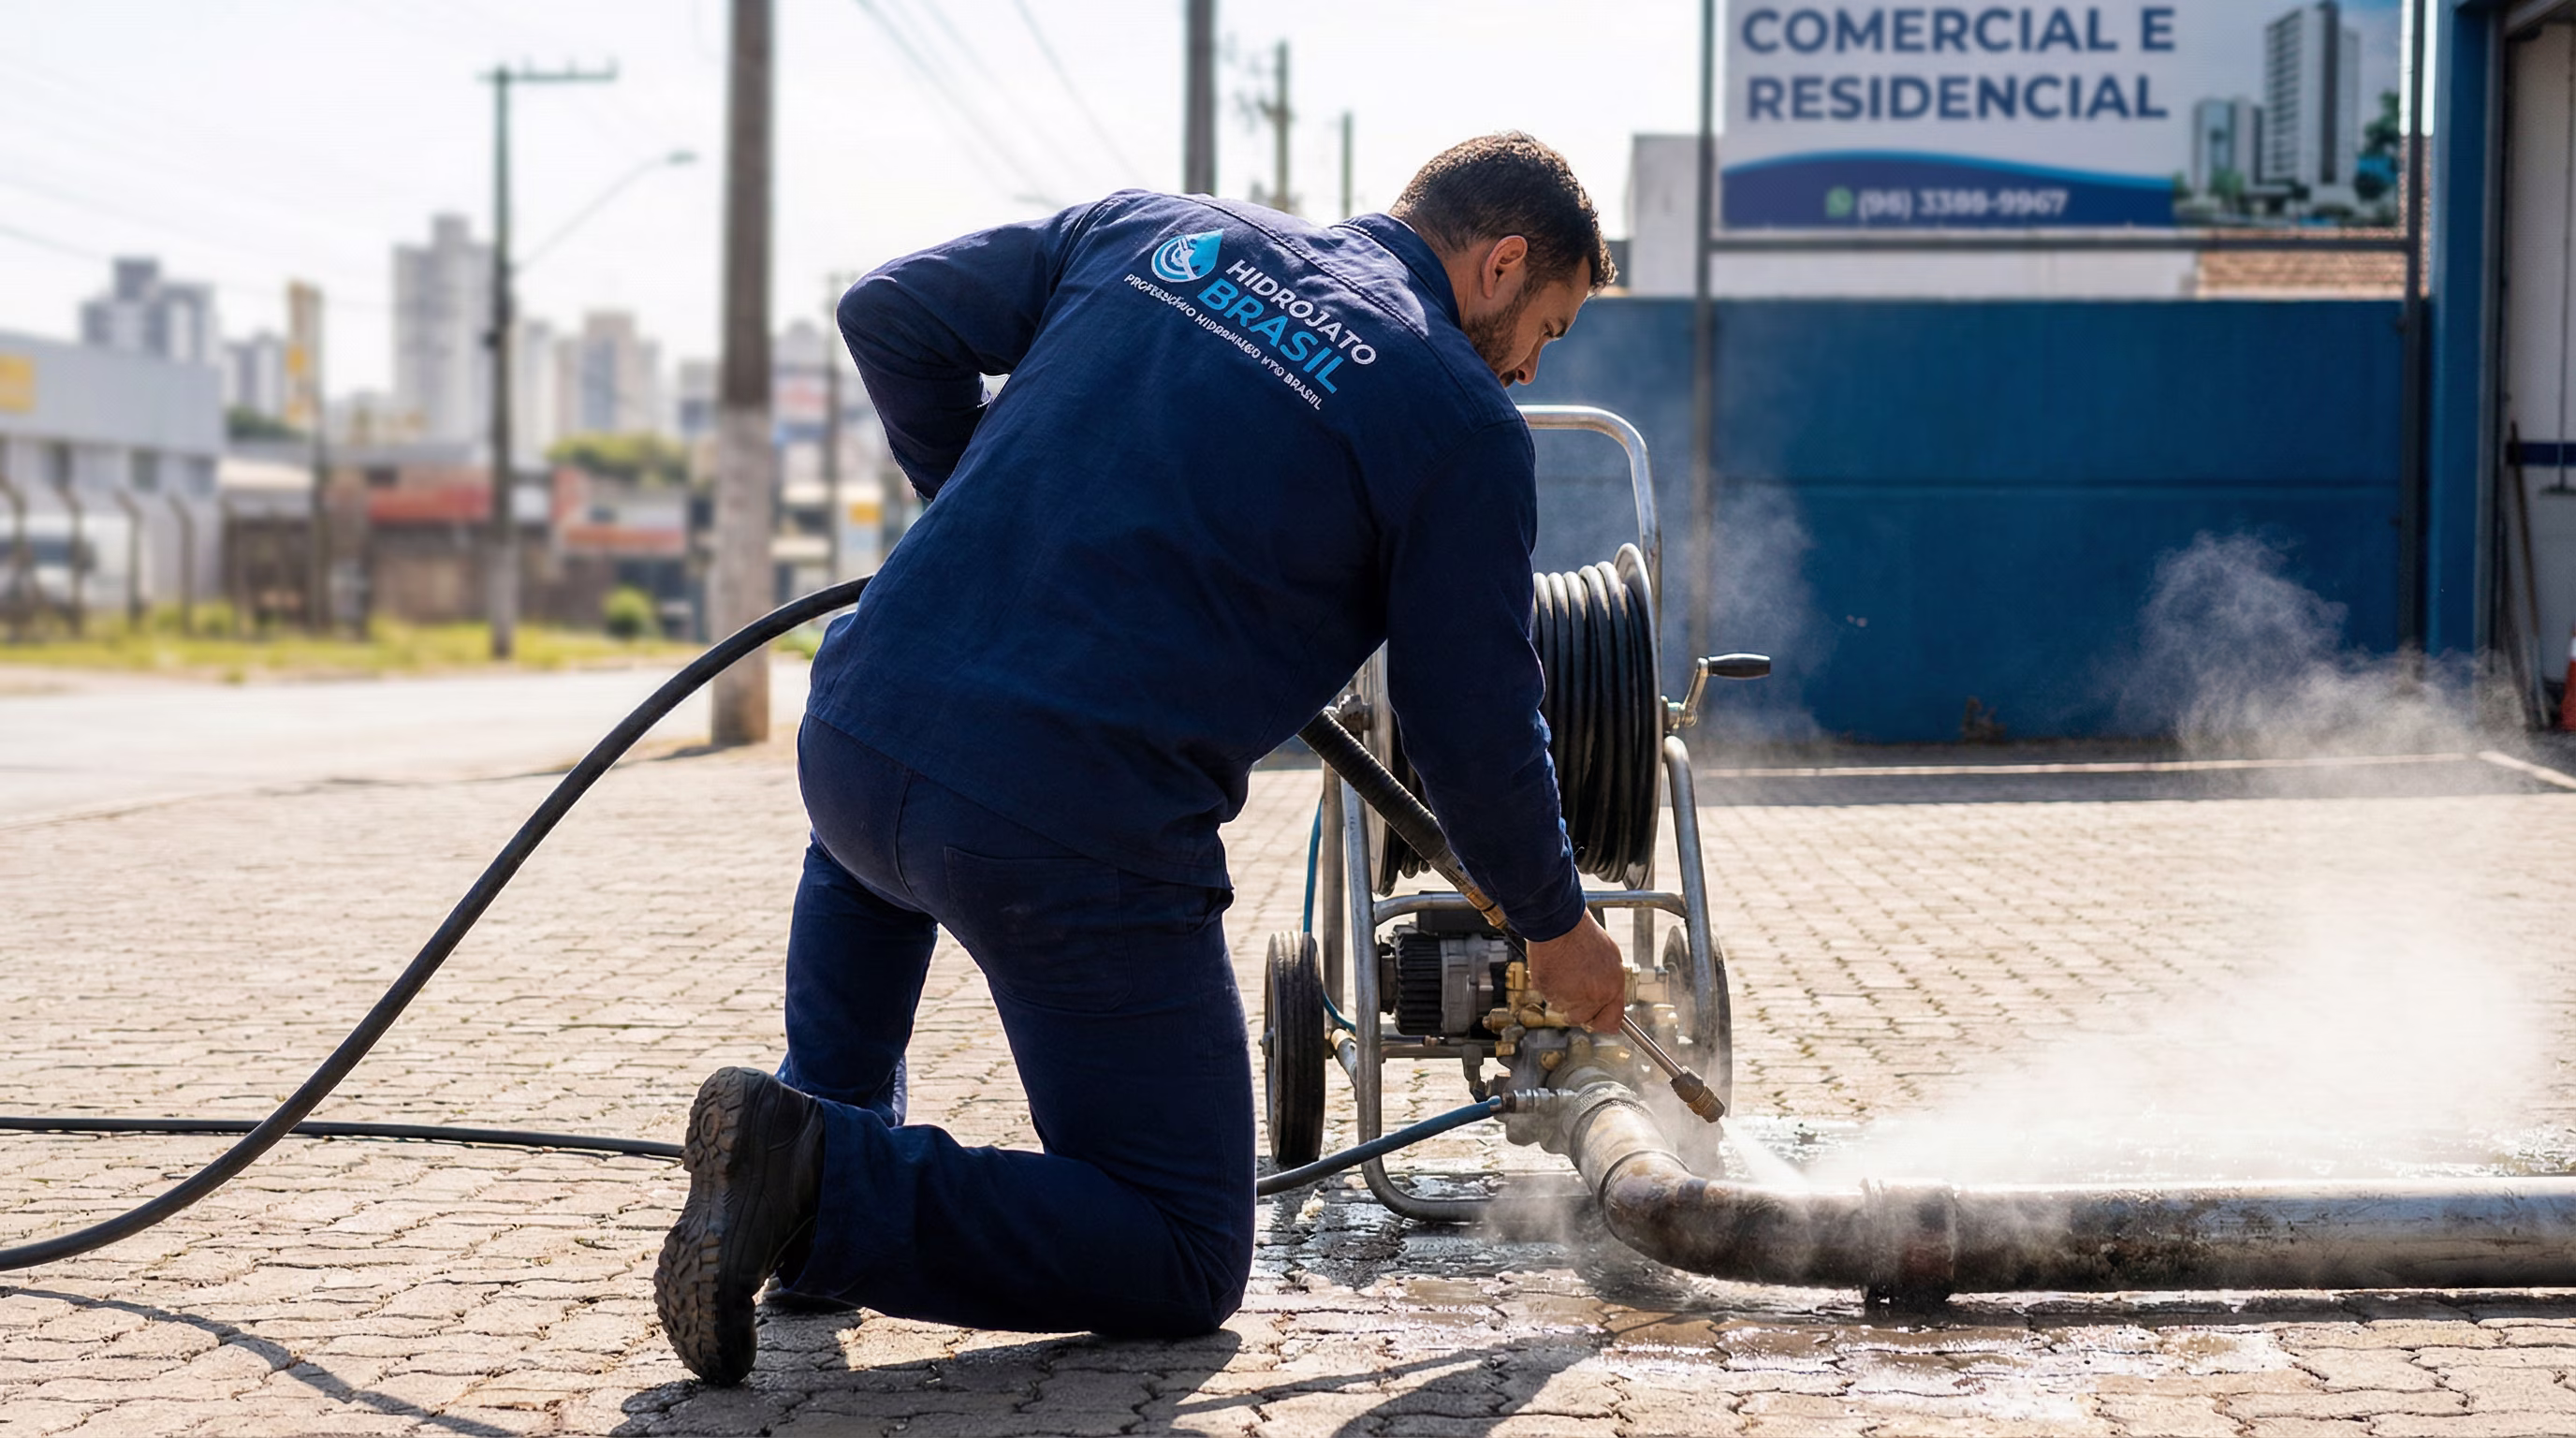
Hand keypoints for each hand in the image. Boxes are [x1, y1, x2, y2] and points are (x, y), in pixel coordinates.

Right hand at [1525, 913, 1624, 1032]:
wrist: (1559, 924)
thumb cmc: (1583, 935)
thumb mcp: (1610, 958)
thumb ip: (1611, 984)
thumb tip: (1611, 1001)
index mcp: (1611, 987)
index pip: (1612, 1022)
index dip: (1603, 1022)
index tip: (1598, 1021)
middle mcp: (1592, 996)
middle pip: (1584, 1019)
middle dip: (1579, 1008)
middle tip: (1574, 987)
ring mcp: (1569, 997)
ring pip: (1563, 1008)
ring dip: (1563, 996)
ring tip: (1565, 971)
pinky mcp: (1548, 992)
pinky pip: (1548, 997)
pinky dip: (1550, 987)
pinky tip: (1555, 968)